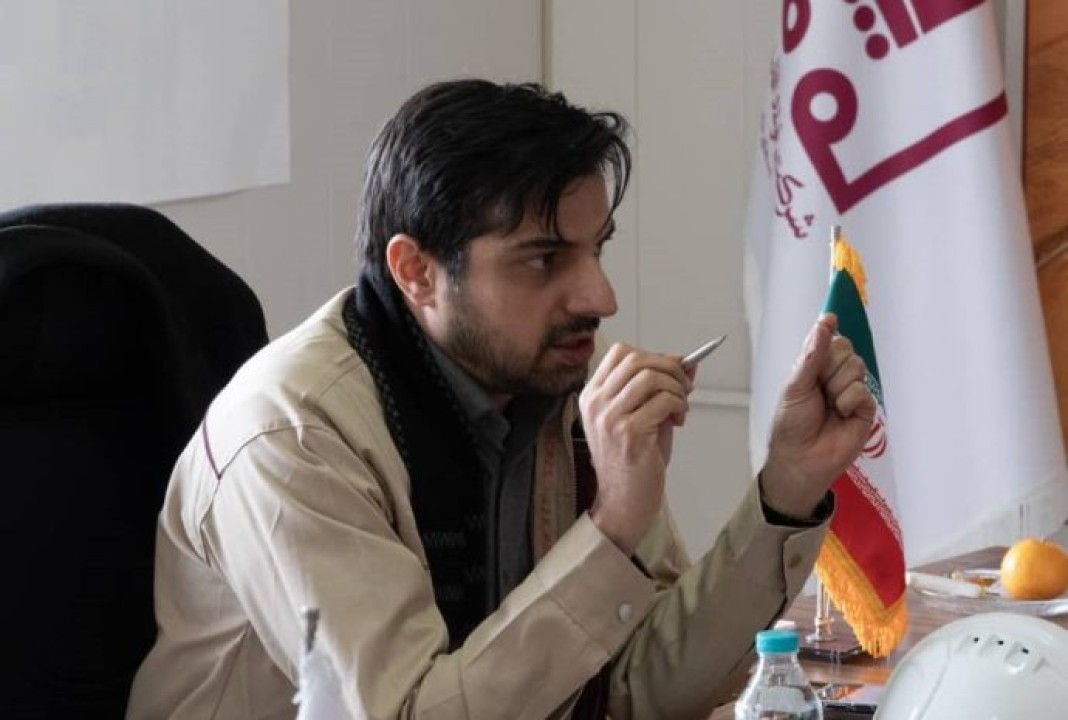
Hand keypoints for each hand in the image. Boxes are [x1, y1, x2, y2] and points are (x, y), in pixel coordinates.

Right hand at [579, 343, 692, 554]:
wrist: (624, 502)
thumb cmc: (633, 461)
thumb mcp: (643, 416)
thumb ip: (660, 388)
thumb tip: (688, 362)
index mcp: (592, 395)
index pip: (620, 352)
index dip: (652, 355)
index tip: (670, 370)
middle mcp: (596, 403)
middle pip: (636, 359)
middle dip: (669, 367)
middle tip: (683, 386)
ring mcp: (609, 417)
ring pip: (651, 376)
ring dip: (676, 387)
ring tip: (681, 406)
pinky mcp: (628, 432)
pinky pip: (663, 400)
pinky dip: (679, 404)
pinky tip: (678, 419)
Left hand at [760, 314, 875, 518]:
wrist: (801, 458)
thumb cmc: (792, 424)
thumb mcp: (796, 385)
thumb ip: (812, 353)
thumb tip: (825, 322)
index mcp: (815, 368)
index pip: (830, 339)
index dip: (828, 335)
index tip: (829, 320)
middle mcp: (834, 376)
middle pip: (846, 349)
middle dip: (830, 366)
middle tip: (819, 388)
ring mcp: (851, 391)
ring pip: (856, 367)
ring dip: (837, 386)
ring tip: (828, 405)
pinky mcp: (865, 408)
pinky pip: (863, 390)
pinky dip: (848, 401)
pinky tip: (840, 415)